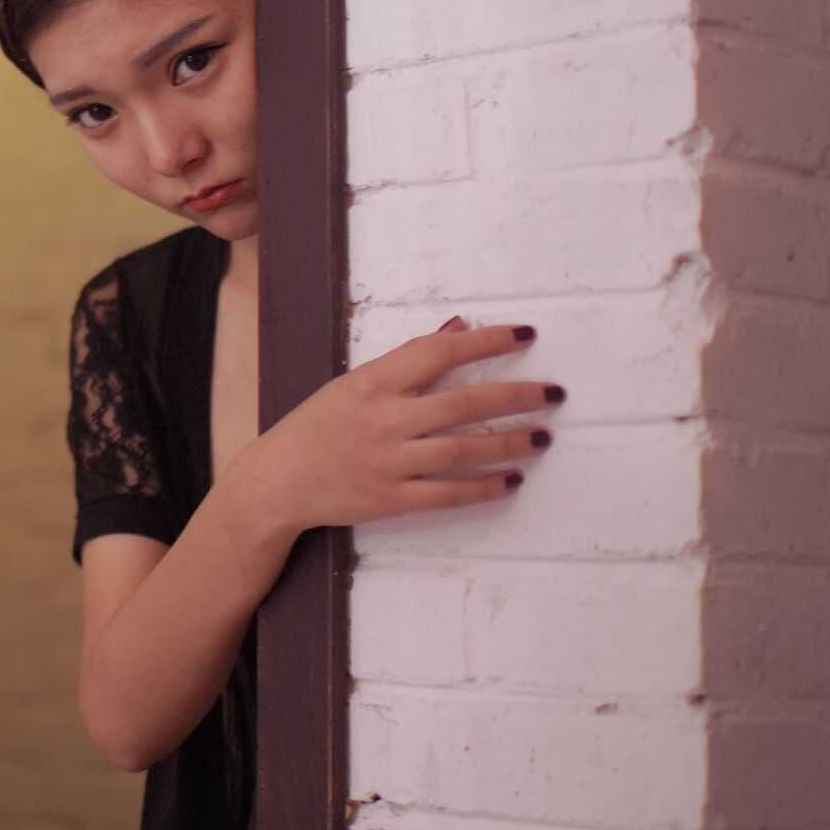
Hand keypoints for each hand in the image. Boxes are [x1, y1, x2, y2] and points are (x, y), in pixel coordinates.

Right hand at [223, 318, 560, 543]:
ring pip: (462, 451)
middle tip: (553, 394)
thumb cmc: (316, 426)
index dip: (486, 342)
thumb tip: (457, 329)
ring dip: (509, 443)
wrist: (276, 482)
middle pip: (462, 404)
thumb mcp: (353, 384)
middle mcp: (382, 420)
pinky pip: (447, 494)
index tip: (525, 335)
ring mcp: (387, 462)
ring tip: (543, 437)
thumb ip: (407, 359)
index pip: (439, 352)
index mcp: (371, 382)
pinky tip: (512, 480)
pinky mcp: (389, 500)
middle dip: (515, 397)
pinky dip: (483, 488)